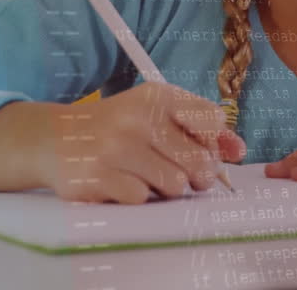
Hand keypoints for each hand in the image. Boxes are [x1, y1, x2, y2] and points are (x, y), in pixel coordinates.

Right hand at [0, 82, 245, 203]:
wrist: (57, 138)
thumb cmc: (118, 128)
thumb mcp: (156, 115)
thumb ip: (200, 130)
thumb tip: (239, 150)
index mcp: (158, 96)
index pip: (212, 120)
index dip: (211, 143)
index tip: (195, 146)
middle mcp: (139, 117)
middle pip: (200, 162)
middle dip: (196, 176)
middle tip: (178, 174)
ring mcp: (117, 147)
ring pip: (175, 185)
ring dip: (165, 188)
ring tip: (147, 176)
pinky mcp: (99, 177)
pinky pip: (143, 199)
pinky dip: (137, 196)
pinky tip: (122, 182)